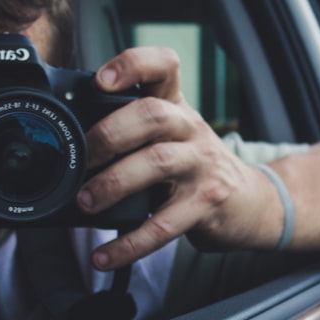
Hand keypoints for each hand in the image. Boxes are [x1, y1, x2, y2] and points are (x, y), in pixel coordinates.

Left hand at [76, 47, 282, 269]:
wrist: (251, 202)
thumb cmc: (196, 166)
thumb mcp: (173, 135)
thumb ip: (132, 129)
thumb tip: (67, 142)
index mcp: (177, 106)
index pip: (164, 66)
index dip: (134, 64)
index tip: (101, 80)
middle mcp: (191, 130)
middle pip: (153, 114)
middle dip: (109, 134)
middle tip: (81, 158)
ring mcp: (201, 166)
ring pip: (157, 162)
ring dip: (113, 183)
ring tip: (86, 202)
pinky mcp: (206, 204)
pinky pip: (164, 224)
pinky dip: (129, 244)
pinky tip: (104, 256)